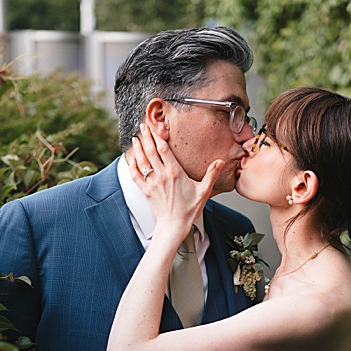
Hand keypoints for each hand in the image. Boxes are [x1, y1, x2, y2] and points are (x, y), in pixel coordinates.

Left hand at [129, 123, 220, 240]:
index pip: (164, 150)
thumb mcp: (204, 191)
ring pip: (142, 161)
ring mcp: (152, 183)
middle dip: (146, 136)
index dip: (158, 136)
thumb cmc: (189, 209)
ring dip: (138, 148)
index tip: (154, 127)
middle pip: (151, 151)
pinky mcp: (145, 191)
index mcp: (175, 172)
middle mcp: (162, 175)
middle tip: (142, 125)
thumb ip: (211, 174)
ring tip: (135, 138)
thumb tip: (220, 161)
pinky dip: (131, 165)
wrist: (174, 225)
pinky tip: (130, 158)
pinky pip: (135, 175)